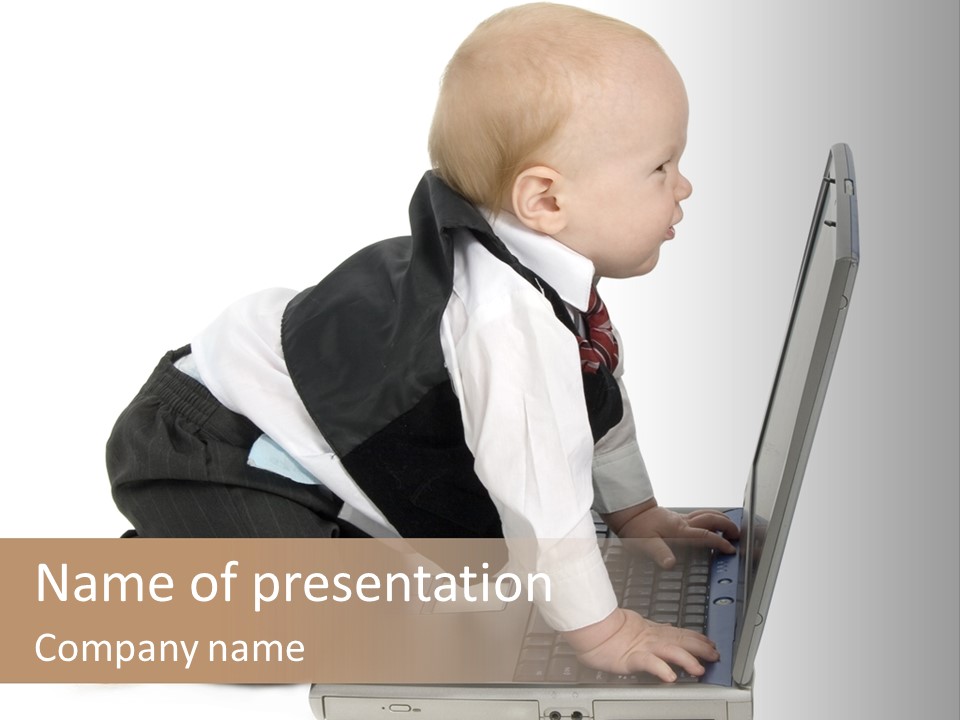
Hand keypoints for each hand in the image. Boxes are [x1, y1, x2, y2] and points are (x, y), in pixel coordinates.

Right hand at [564, 608, 719, 681]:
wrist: (590, 628)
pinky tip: (670, 677)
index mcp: (652, 631)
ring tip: (699, 669)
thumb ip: (652, 631)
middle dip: (700, 648)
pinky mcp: (630, 658)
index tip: (710, 642)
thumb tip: (668, 630)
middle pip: (680, 641)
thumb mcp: (635, 628)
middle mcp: (651, 638)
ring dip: (686, 660)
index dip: (697, 637)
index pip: (680, 633)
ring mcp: (642, 647)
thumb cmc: (607, 630)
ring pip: (669, 651)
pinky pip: (648, 663)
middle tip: (715, 654)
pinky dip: (661, 669)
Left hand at [604, 499, 739, 568]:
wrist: (629, 512)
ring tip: (730, 527)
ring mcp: (681, 519)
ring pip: (706, 514)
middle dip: (727, 525)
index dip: (720, 543)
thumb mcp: (645, 543)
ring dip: (721, 519)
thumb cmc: (636, 528)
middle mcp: (683, 523)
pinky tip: (710, 524)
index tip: (730, 549)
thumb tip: (671, 564)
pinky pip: (698, 515)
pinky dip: (710, 518)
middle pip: (711, 519)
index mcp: (679, 530)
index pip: (705, 535)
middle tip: (737, 534)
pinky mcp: (677, 518)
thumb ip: (659, 553)